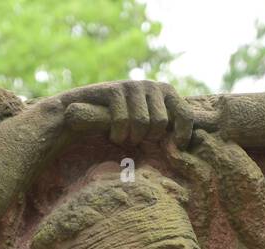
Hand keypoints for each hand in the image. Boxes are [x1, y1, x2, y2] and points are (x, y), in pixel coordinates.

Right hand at [57, 80, 192, 147]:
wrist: (77, 118)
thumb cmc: (115, 127)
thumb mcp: (145, 128)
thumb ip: (164, 129)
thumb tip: (187, 144)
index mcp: (163, 93)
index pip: (185, 112)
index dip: (184, 132)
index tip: (177, 147)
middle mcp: (150, 85)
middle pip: (161, 123)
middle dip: (146, 138)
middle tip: (133, 138)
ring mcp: (131, 85)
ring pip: (142, 122)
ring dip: (129, 137)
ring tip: (121, 135)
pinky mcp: (113, 89)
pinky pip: (123, 120)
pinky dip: (117, 133)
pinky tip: (110, 132)